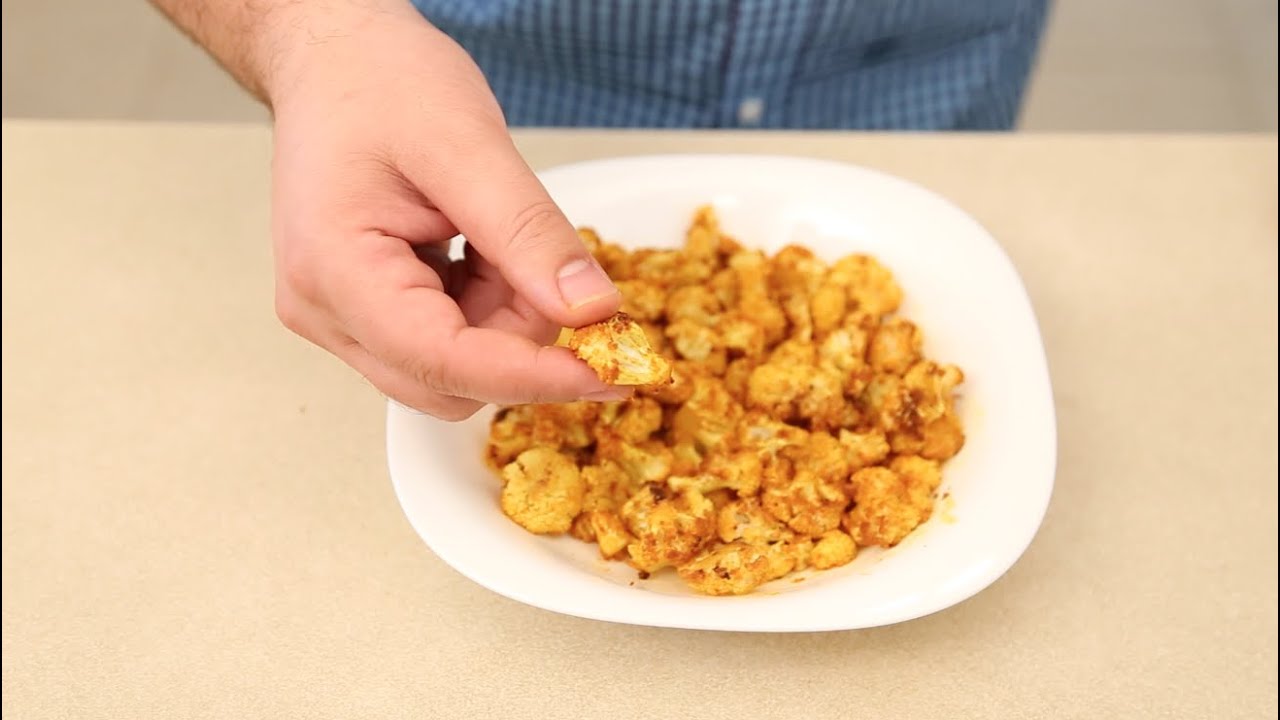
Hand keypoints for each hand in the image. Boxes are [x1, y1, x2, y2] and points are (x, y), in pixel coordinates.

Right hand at [263, 3, 624, 418]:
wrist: (335, 59)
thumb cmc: (379, 83)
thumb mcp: (469, 145)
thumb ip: (530, 234)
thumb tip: (591, 311)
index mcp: (335, 272)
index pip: (445, 362)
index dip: (536, 376)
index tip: (613, 371)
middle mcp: (325, 312)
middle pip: (450, 380)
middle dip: (520, 335)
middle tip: (549, 263)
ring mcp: (340, 317)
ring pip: (454, 369)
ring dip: (504, 316)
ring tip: (496, 234)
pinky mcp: (364, 313)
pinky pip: (446, 343)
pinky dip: (487, 306)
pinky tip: (480, 248)